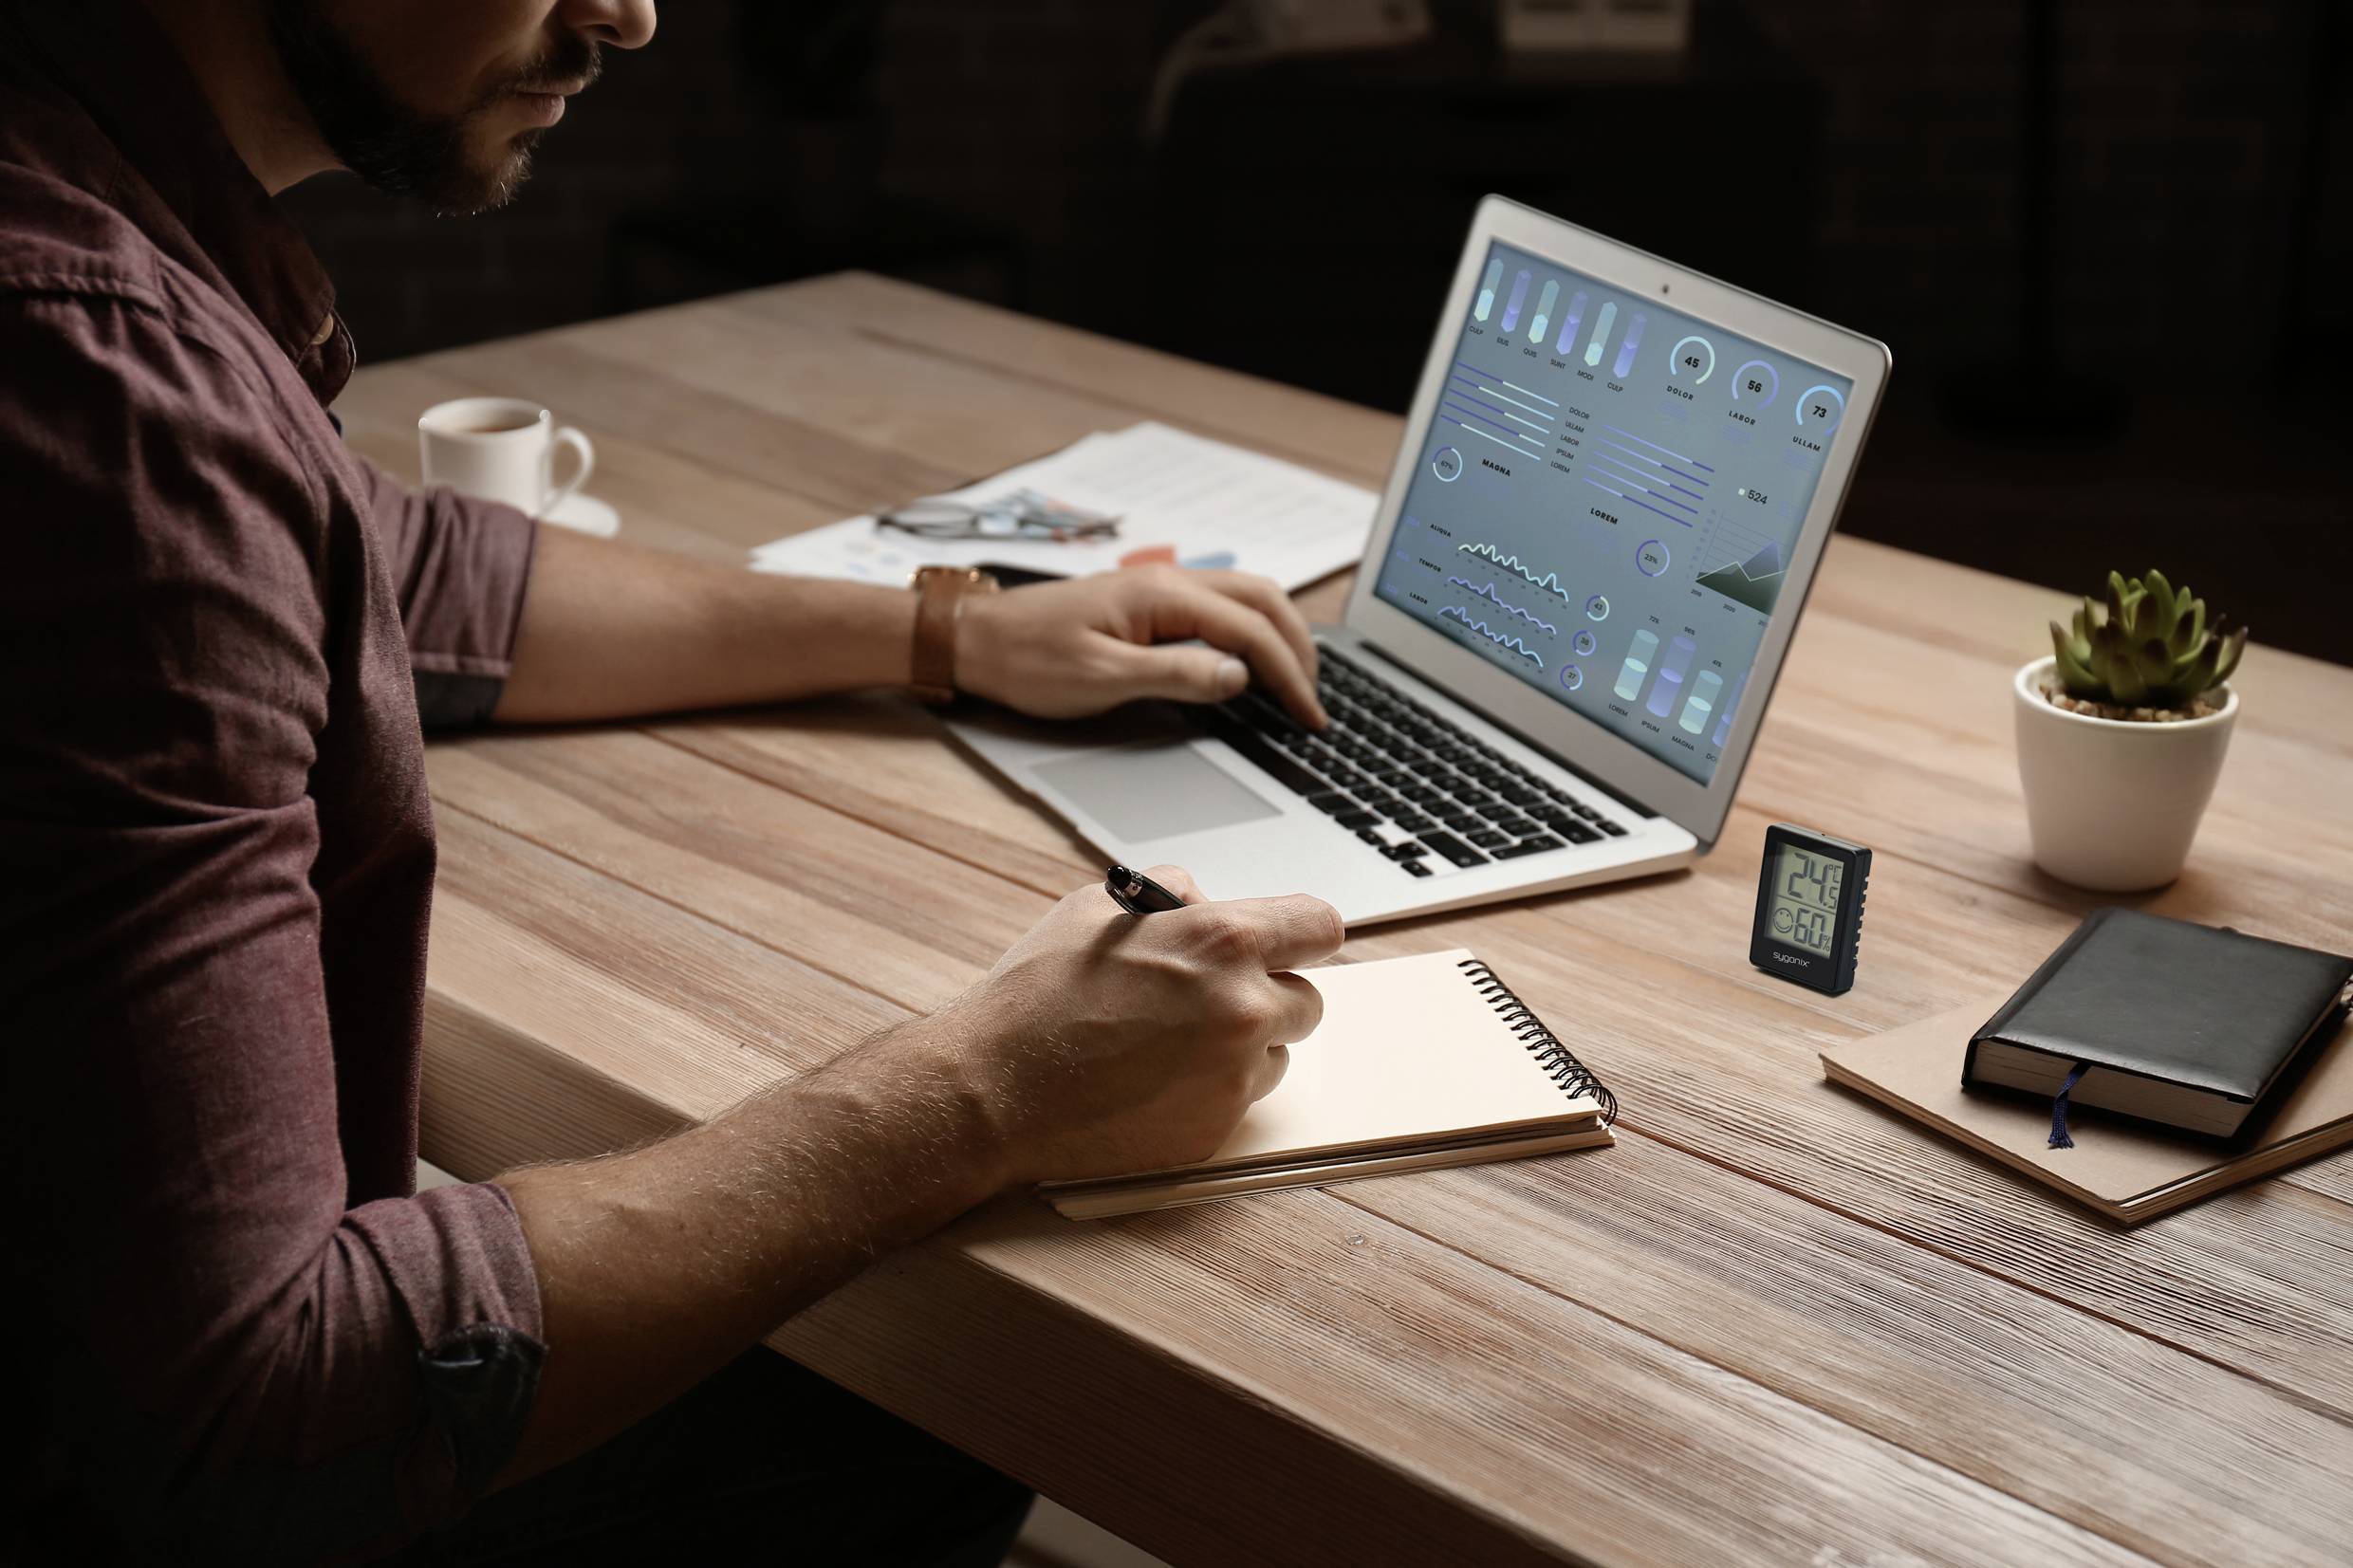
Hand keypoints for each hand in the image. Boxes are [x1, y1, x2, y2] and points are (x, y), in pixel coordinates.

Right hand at [914, 866, 1342, 1186]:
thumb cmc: (1038, 993)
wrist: (994, 1087)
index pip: (1320, 925)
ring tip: (1166, 1043)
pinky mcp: (1215, 1130)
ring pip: (1275, 1055)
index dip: (1302, 932)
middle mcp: (1243, 1009)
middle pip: (1307, 1000)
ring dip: (1241, 1047)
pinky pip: (1238, 1101)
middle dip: (1267, 995)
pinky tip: (1151, 1080)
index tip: (1292, 942)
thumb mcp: (1097, 907)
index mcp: (1224, 942)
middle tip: (1208, 999)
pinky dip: (1208, 1090)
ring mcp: (1233, 1077)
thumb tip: (1206, 901)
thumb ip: (1171, 893)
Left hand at [955, 565, 1328, 726]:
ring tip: (1297, 681)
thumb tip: (1239, 675)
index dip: (1289, 673)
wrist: (977, 638)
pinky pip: (1220, 607)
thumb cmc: (1029, 660)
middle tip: (1315, 701)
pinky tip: (1253, 662)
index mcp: (1164, 596)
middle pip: (1263, 600)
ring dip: (1280, 635)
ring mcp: (1161, 588)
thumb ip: (1176, 674)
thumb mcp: (1102, 678)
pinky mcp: (1150, 603)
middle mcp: (1170, 581)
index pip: (1252, 629)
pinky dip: (1252, 631)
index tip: (1310, 715)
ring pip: (1246, 597)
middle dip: (1299, 649)